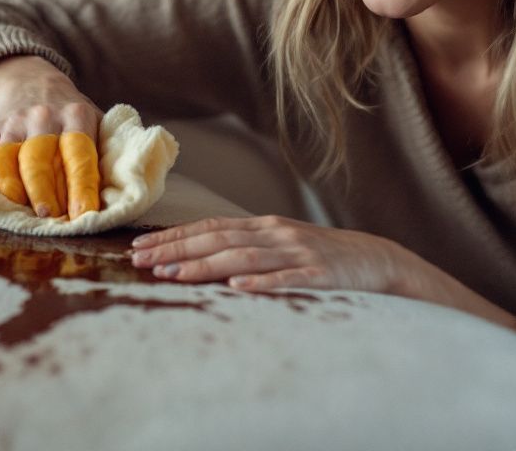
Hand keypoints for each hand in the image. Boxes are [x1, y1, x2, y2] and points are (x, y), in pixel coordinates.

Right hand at [0, 56, 104, 217]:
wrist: (32, 82)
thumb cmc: (71, 115)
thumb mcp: (96, 121)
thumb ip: (106, 151)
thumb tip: (121, 193)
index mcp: (76, 114)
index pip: (79, 154)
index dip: (81, 186)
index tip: (83, 214)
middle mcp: (42, 115)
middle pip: (39, 158)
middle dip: (44, 192)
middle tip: (50, 217)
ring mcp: (13, 122)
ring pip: (6, 157)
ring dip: (13, 187)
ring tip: (23, 209)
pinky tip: (0, 195)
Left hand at [129, 215, 423, 293]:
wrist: (377, 260)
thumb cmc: (322, 257)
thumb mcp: (282, 245)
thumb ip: (246, 247)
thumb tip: (199, 258)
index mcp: (264, 226)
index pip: (209, 228)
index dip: (173, 236)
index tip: (138, 248)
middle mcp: (276, 234)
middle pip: (218, 239)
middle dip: (176, 249)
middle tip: (140, 261)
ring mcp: (297, 253)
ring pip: (244, 257)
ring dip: (205, 266)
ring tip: (173, 274)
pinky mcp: (320, 276)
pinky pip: (287, 279)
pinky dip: (261, 283)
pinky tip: (237, 288)